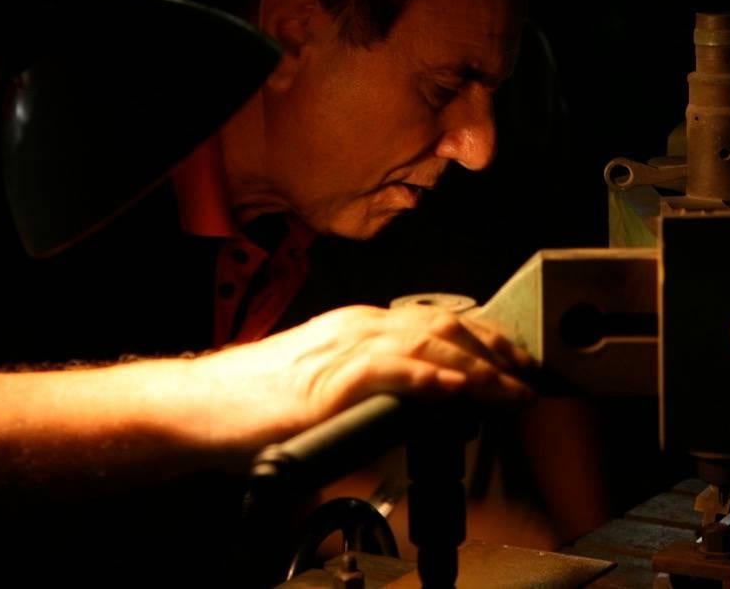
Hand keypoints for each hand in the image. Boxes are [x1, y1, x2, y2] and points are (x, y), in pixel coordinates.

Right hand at [191, 305, 534, 453]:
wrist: (202, 405)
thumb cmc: (257, 401)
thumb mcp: (329, 386)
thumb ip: (375, 389)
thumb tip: (422, 408)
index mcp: (361, 326)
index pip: (439, 321)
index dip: (484, 340)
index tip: (514, 362)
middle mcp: (359, 326)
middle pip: (446, 326)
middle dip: (495, 350)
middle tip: (527, 377)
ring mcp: (346, 347)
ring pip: (429, 343)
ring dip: (479, 367)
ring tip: (510, 388)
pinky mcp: (331, 378)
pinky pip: (392, 371)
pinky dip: (432, 379)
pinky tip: (459, 391)